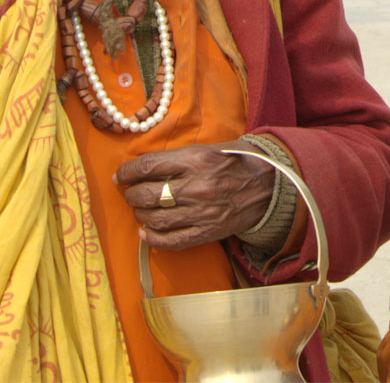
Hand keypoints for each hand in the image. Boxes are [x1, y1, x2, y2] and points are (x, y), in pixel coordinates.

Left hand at [115, 142, 274, 250]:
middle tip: (129, 193)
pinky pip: (171, 241)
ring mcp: (201, 213)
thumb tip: (144, 167)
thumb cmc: (236, 162)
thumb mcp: (208, 149)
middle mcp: (197, 187)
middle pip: (147, 195)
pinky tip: (146, 233)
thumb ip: (178, 158)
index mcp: (196, 160)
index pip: (148, 166)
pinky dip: (153, 239)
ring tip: (139, 210)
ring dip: (140, 216)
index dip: (128, 172)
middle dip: (131, 194)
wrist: (269, 185)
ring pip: (155, 219)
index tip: (120, 176)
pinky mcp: (207, 232)